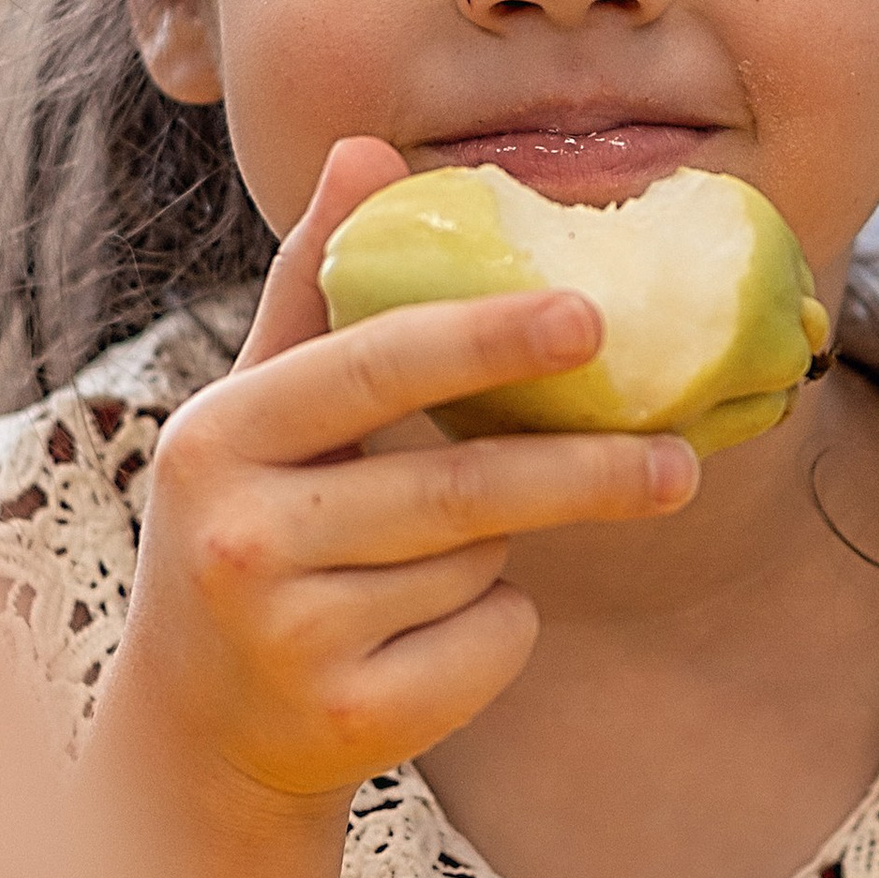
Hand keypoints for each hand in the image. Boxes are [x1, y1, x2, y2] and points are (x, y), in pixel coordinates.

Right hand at [106, 135, 696, 823]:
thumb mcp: (259, 411)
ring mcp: (289, 638)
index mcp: (216, 435)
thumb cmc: (252, 528)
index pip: (372, 366)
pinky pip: (490, 643)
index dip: (485, 337)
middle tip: (678, 456)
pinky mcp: (350, 719)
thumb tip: (366, 150)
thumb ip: (317, 286)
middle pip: (459, 487)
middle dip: (584, 470)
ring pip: (480, 567)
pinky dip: (495, 632)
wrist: (199, 727)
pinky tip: (426, 640)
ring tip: (438, 561)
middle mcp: (238, 537)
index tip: (590, 315)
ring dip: (500, 555)